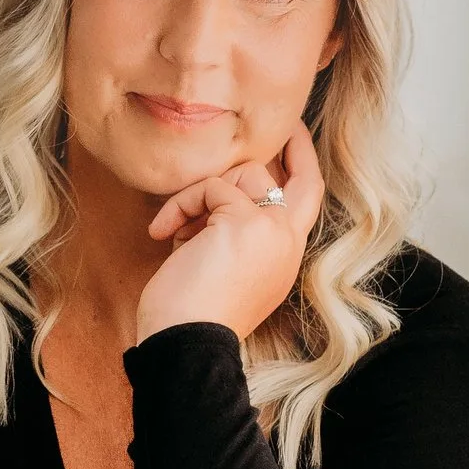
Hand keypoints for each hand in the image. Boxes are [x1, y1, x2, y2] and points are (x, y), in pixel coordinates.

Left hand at [134, 120, 323, 342]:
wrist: (186, 345)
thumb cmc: (189, 317)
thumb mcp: (220, 270)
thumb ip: (231, 235)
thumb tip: (215, 203)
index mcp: (284, 259)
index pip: (306, 203)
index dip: (302, 167)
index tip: (293, 139)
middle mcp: (288, 243)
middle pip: (302, 180)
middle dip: (295, 144)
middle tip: (284, 124)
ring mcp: (271, 231)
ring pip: (245, 175)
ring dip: (200, 194)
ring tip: (174, 230)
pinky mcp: (245, 222)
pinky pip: (211, 187)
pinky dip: (180, 205)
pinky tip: (162, 233)